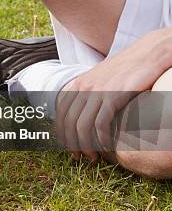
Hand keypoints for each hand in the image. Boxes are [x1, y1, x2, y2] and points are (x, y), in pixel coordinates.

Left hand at [56, 29, 171, 160]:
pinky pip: (100, 123)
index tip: (69, 147)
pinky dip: (100, 138)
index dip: (62, 133)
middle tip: (80, 158)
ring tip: (93, 157)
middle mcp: (83, 86)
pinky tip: (106, 146)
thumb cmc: (127, 69)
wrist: (149, 53)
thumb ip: (91, 93)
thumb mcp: (102, 79)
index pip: (61, 113)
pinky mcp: (114, 95)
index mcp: (78, 83)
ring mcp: (97, 90)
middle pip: (68, 122)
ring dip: (85, 145)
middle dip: (71, 143)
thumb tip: (83, 113)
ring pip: (82, 125)